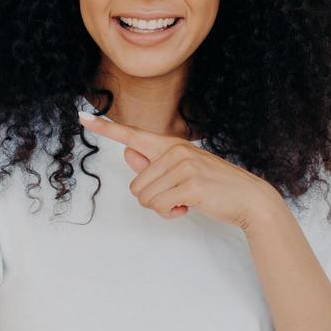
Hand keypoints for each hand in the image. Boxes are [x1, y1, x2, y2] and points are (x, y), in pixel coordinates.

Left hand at [77, 111, 280, 229]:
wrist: (249, 199)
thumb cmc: (214, 186)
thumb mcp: (183, 171)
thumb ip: (153, 163)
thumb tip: (128, 153)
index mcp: (170, 144)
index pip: (131, 135)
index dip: (104, 128)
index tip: (81, 117)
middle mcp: (174, 150)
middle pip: (135, 185)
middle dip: (151, 199)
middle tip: (177, 197)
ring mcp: (182, 165)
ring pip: (144, 197)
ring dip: (161, 207)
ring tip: (184, 201)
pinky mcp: (188, 184)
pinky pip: (159, 206)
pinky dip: (169, 213)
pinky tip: (187, 207)